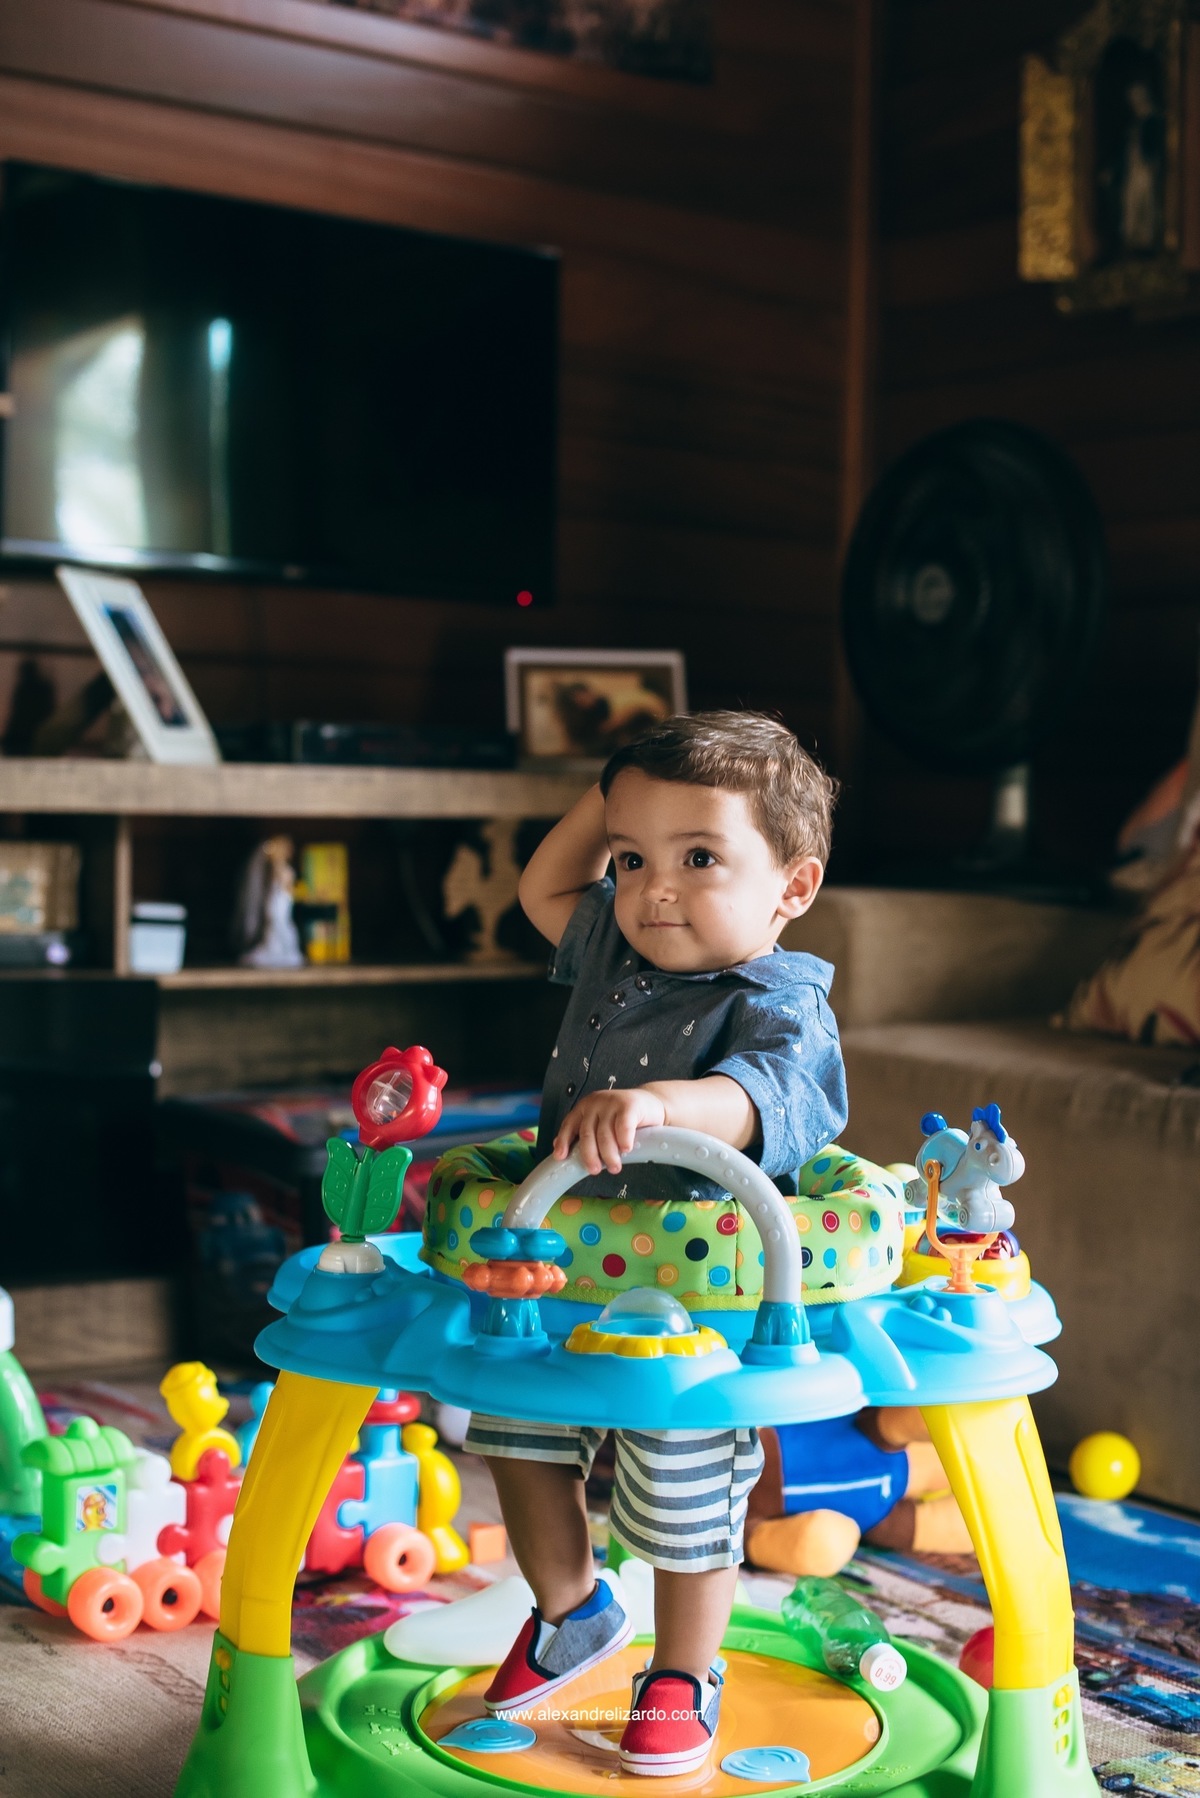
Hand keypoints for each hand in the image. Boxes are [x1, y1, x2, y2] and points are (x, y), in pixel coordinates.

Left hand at [553, 1087, 667, 1175]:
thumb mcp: (601, 1123)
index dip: (564, 1141)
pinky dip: (623, 1141)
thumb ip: (585, 1134)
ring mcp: (612, 1102)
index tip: (561, 1157)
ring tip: (615, 1167)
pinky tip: (626, 1149)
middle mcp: (595, 1103)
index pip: (569, 1124)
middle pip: (587, 1133)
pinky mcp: (629, 1105)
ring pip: (605, 1134)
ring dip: (609, 1154)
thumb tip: (561, 1151)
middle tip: (595, 1170)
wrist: (651, 1103)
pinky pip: (623, 1126)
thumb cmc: (623, 1118)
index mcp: (584, 1108)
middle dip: (590, 1155)